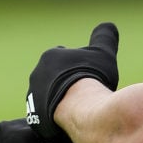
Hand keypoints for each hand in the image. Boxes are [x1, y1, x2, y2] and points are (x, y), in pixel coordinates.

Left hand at [26, 22, 119, 139]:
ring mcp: (33, 97)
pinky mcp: (34, 118)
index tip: (88, 72)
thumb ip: (104, 37)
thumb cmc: (91, 76)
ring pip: (48, 96)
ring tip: (80, 106)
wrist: (79, 108)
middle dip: (66, 82)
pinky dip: (57, 116)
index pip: (62, 56)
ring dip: (61, 99)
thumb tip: (109, 25)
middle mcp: (37, 75)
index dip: (76, 64)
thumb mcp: (103, 52)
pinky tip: (73, 118)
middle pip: (53, 77)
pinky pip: (46, 116)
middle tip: (85, 90)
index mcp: (50, 57)